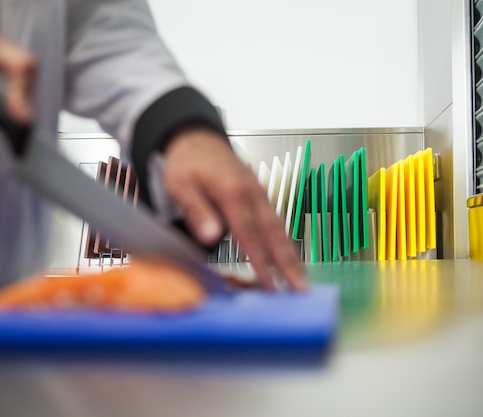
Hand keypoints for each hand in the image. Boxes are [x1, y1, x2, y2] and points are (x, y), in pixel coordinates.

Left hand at [162, 127, 307, 291]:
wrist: (195, 138)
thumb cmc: (186, 163)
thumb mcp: (181, 185)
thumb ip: (197, 211)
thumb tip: (211, 236)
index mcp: (233, 191)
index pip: (250, 233)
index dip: (261, 261)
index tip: (270, 284)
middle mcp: (252, 193)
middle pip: (275, 233)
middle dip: (289, 263)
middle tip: (301, 288)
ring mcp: (259, 194)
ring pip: (280, 228)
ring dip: (292, 256)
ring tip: (301, 280)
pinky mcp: (260, 197)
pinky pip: (277, 222)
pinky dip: (285, 243)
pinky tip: (289, 259)